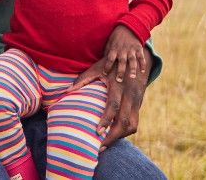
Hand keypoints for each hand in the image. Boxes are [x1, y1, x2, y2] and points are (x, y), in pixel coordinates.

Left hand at [67, 25, 149, 148]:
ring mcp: (137, 102)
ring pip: (132, 125)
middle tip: (99, 146)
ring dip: (120, 137)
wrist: (134, 57)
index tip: (97, 132)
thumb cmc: (111, 64)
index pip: (113, 106)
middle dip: (113, 136)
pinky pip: (134, 123)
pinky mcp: (138, 106)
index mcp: (119, 86)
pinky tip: (113, 136)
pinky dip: (124, 132)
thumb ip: (82, 80)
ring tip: (104, 144)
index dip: (106, 120)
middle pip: (125, 122)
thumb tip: (67, 90)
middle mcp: (130, 96)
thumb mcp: (97, 68)